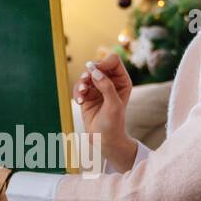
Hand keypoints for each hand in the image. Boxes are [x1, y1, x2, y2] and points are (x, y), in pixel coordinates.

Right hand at [75, 53, 136, 169]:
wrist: (104, 139)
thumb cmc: (114, 124)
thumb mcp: (113, 105)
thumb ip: (106, 86)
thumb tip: (95, 71)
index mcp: (122, 81)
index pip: (113, 61)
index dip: (103, 63)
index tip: (95, 72)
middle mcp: (111, 82)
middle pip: (98, 64)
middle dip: (89, 72)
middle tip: (86, 82)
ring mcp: (98, 87)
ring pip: (86, 74)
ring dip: (82, 82)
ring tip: (82, 94)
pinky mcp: (88, 94)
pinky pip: (79, 85)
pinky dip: (77, 91)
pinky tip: (80, 101)